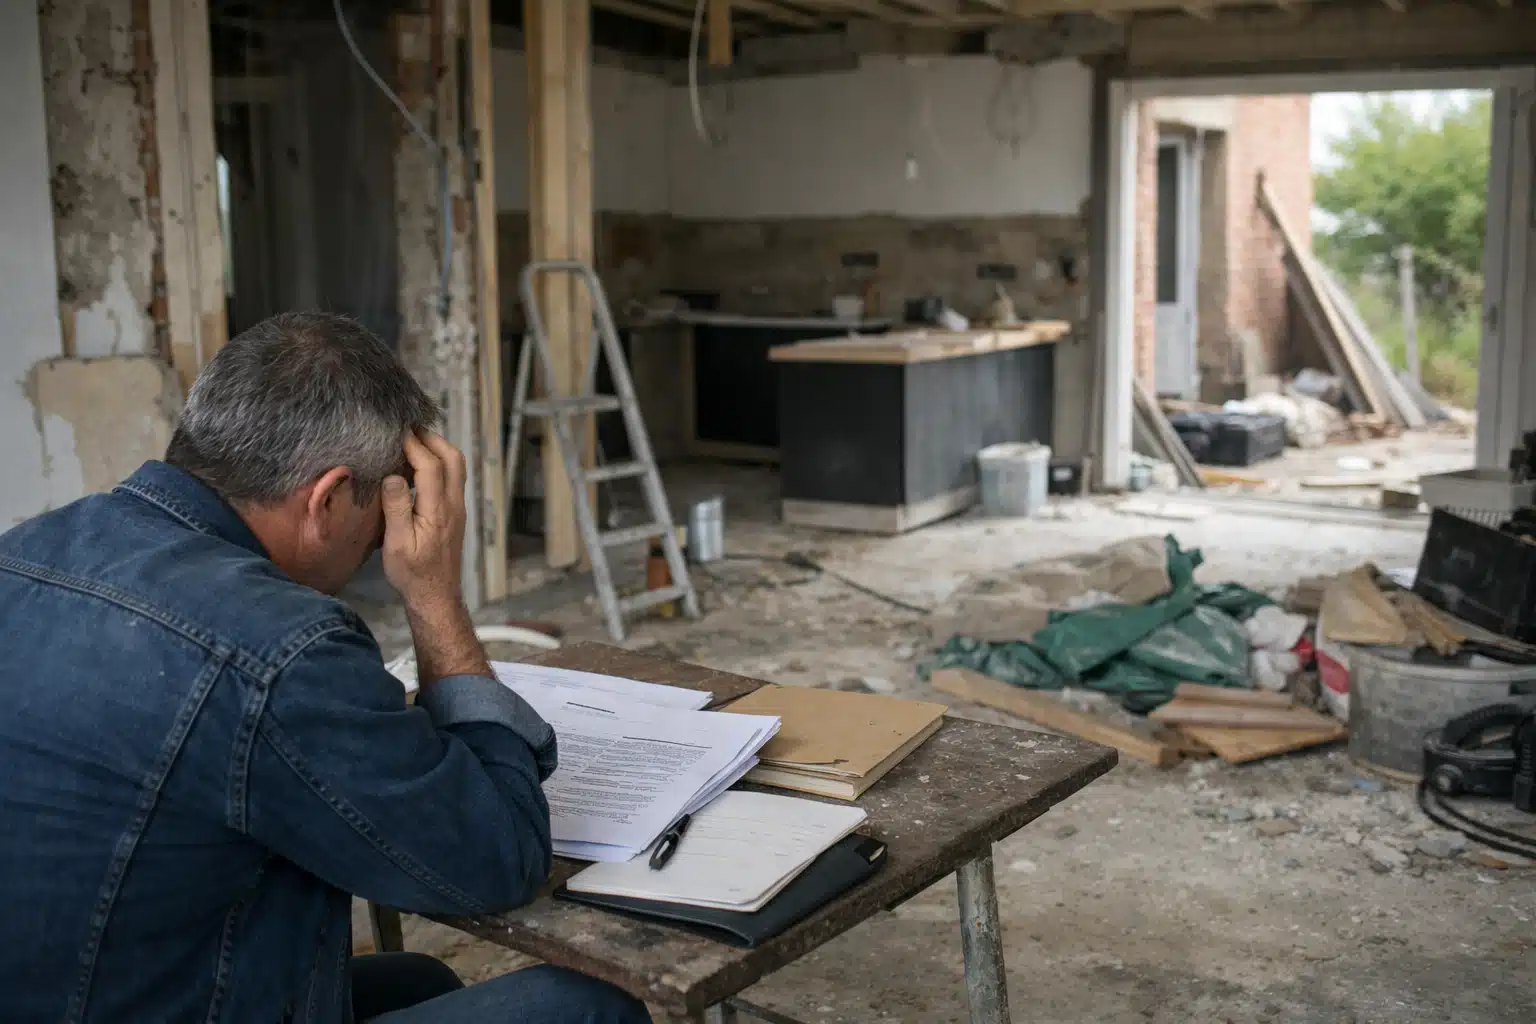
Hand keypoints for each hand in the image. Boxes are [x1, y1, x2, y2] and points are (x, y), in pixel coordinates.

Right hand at [381, 430, 467, 615]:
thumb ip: (396, 508)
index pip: (431, 466)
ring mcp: (457, 509)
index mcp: (438, 510)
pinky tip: (420, 465)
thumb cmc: (413, 574)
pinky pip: (452, 479)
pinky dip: (439, 463)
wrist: (436, 596)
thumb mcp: (397, 544)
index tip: (398, 429)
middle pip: (453, 459)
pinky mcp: (455, 514)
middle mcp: (453, 505)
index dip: (415, 444)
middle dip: (433, 438)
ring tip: (414, 440)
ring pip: (456, 468)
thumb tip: (393, 477)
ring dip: (439, 449)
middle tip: (409, 427)